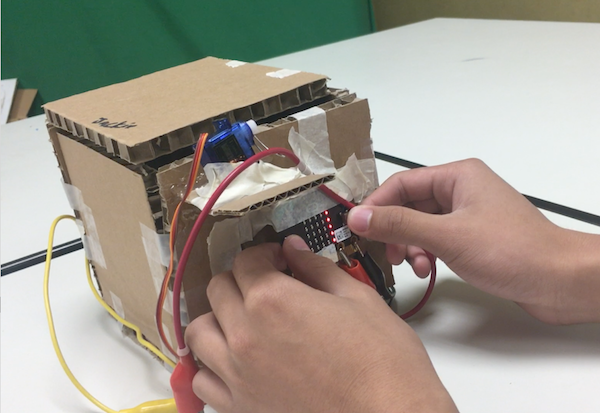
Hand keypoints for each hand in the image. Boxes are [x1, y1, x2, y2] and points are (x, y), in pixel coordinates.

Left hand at [186, 238, 457, 412]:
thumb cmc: (383, 361)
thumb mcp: (358, 299)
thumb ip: (317, 268)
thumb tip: (293, 248)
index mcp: (273, 300)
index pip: (245, 261)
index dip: (264, 253)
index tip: (280, 259)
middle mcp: (244, 335)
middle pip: (217, 289)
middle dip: (241, 279)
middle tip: (266, 285)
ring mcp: (237, 375)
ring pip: (199, 332)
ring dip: (217, 317)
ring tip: (243, 320)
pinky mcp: (240, 408)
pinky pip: (202, 380)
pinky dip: (212, 365)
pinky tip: (236, 361)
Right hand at [348, 158, 599, 323]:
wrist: (558, 281)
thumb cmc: (515, 250)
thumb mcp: (447, 236)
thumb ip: (399, 224)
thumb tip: (359, 216)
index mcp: (457, 176)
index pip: (401, 184)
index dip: (376, 205)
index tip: (358, 227)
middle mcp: (461, 191)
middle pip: (409, 205)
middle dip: (395, 231)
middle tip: (386, 252)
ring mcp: (467, 215)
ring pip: (420, 225)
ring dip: (410, 246)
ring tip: (414, 266)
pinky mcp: (472, 238)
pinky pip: (435, 240)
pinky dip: (426, 254)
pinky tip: (428, 270)